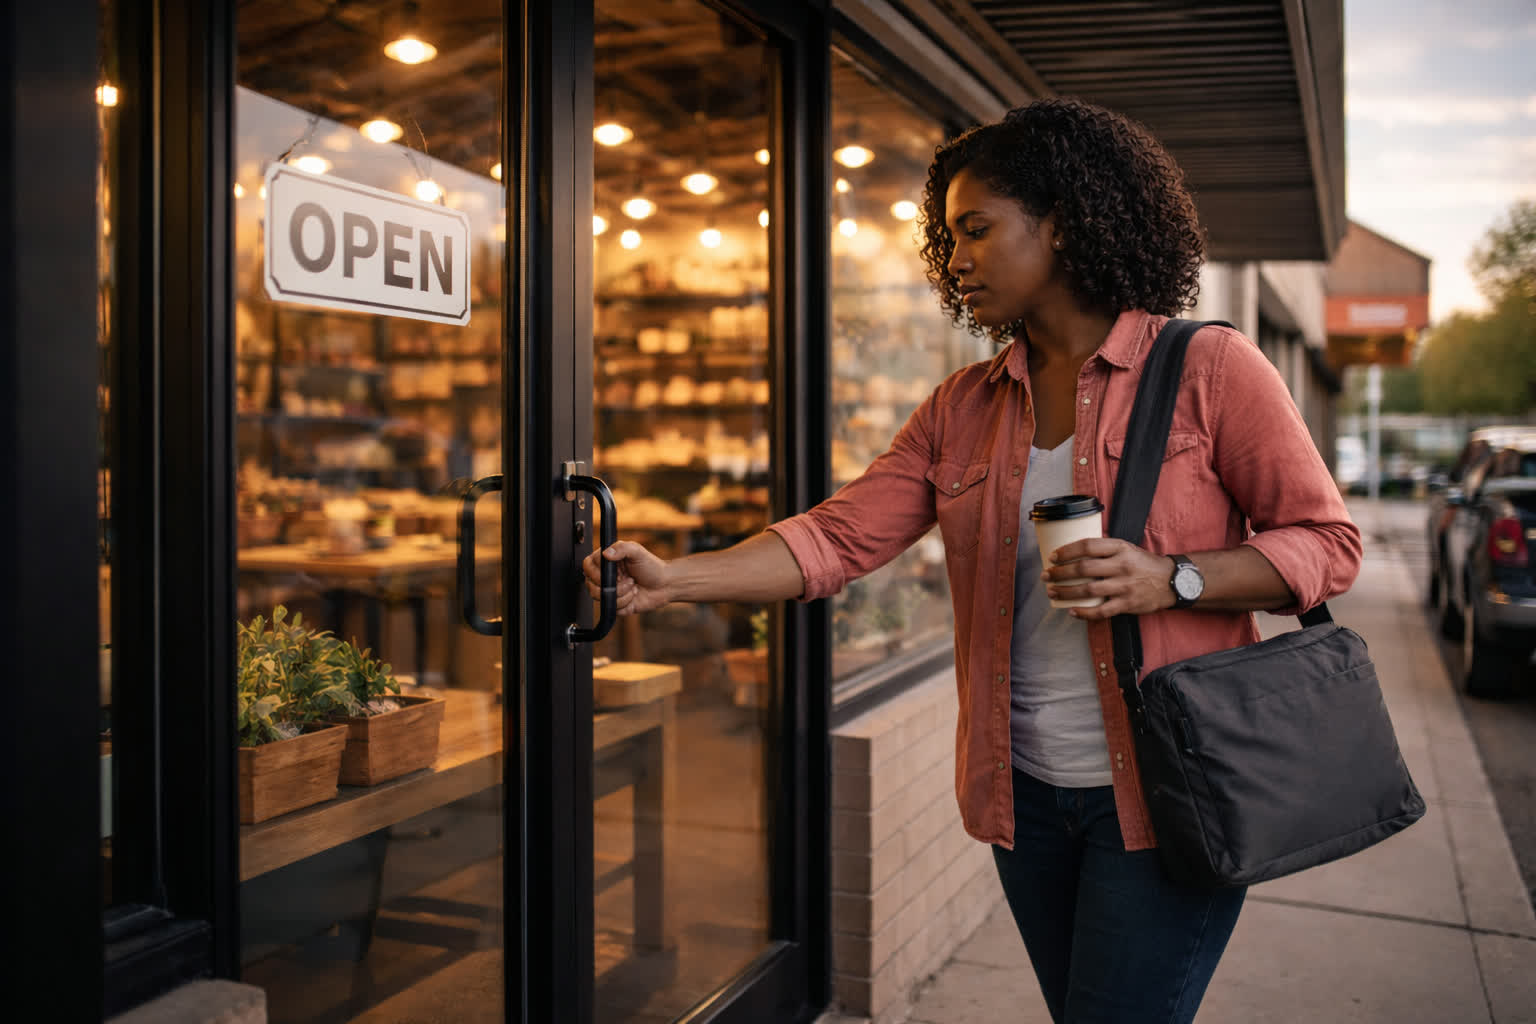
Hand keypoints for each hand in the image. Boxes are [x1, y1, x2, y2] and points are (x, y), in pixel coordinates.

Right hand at [582, 540, 670, 614]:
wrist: (665, 585)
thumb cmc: (652, 567)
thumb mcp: (637, 551)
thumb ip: (621, 548)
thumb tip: (605, 553)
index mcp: (607, 562)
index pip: (588, 566)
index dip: (597, 571)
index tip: (612, 572)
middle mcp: (605, 577)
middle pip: (591, 585)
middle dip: (613, 584)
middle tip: (628, 579)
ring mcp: (609, 592)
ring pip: (601, 598)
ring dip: (621, 593)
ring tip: (632, 586)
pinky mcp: (616, 605)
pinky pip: (612, 608)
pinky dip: (625, 603)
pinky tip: (634, 596)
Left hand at [1042, 538, 1175, 619]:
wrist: (1172, 581)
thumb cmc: (1143, 564)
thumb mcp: (1127, 548)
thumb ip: (1105, 548)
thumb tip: (1076, 547)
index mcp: (1120, 548)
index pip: (1088, 545)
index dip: (1067, 551)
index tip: (1053, 556)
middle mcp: (1122, 566)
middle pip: (1084, 568)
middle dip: (1060, 572)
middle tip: (1046, 575)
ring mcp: (1124, 586)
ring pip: (1089, 590)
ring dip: (1066, 592)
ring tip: (1052, 591)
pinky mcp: (1127, 604)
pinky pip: (1101, 610)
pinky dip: (1084, 612)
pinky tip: (1072, 611)